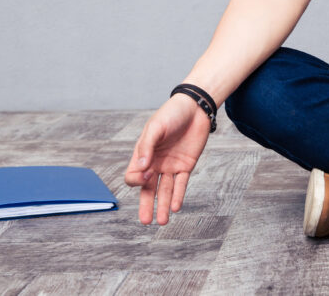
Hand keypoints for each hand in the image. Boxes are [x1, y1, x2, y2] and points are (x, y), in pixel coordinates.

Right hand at [124, 95, 211, 224]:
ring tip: (163, 222)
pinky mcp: (186, 165)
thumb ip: (147, 147)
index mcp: (143, 155)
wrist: (195, 108)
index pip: (134, 176)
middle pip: (148, 189)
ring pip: (165, 191)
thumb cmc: (171, 114)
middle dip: (147, 205)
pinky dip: (179, 196)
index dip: (138, 180)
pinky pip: (181, 184)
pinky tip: (176, 207)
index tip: (148, 174)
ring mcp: (170, 165)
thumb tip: (142, 169)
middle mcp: (155, 163)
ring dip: (164, 206)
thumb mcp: (156, 128)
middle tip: (146, 222)